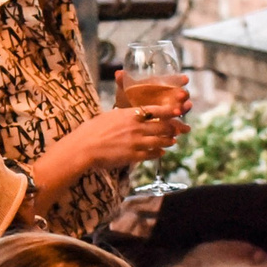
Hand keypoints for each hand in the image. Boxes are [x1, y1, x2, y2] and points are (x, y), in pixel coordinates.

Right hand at [41, 105, 183, 175]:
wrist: (85, 147)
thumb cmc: (93, 129)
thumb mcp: (110, 115)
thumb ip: (125, 114)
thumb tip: (133, 113)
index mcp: (130, 114)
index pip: (156, 110)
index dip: (170, 110)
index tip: (179, 110)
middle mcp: (136, 127)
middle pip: (162, 126)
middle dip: (174, 127)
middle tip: (181, 128)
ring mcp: (136, 142)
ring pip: (160, 141)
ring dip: (168, 141)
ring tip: (173, 141)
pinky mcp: (133, 156)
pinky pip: (151, 154)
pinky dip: (158, 153)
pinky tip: (161, 152)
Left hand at [112, 70, 191, 134]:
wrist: (125, 116)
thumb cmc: (127, 99)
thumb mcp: (124, 91)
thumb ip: (122, 82)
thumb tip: (118, 73)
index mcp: (160, 85)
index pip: (174, 81)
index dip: (180, 79)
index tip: (185, 79)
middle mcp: (168, 96)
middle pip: (180, 94)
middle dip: (183, 94)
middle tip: (182, 95)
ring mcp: (169, 109)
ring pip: (181, 108)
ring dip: (184, 109)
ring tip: (181, 110)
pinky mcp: (167, 122)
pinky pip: (176, 123)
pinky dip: (180, 125)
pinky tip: (183, 128)